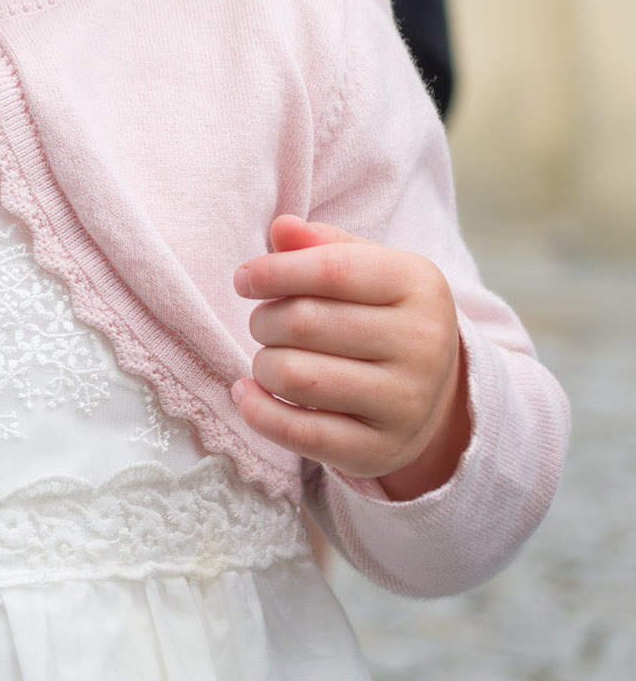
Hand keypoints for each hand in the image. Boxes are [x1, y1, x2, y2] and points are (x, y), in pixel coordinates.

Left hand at [231, 216, 470, 499]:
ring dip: (261, 364)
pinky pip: (298, 433)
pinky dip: (257, 410)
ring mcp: (406, 403)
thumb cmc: (384, 317)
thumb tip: (282, 229)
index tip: (244, 280)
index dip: (274, 272)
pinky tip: (249, 393)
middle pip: (304, 322)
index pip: (331, 270)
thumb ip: (323, 246)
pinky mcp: (380, 451)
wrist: (436, 397)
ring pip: (294, 377)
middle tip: (264, 322)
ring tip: (268, 358)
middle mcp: (423, 344)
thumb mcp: (369, 270)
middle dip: (264, 320)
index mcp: (419, 285)